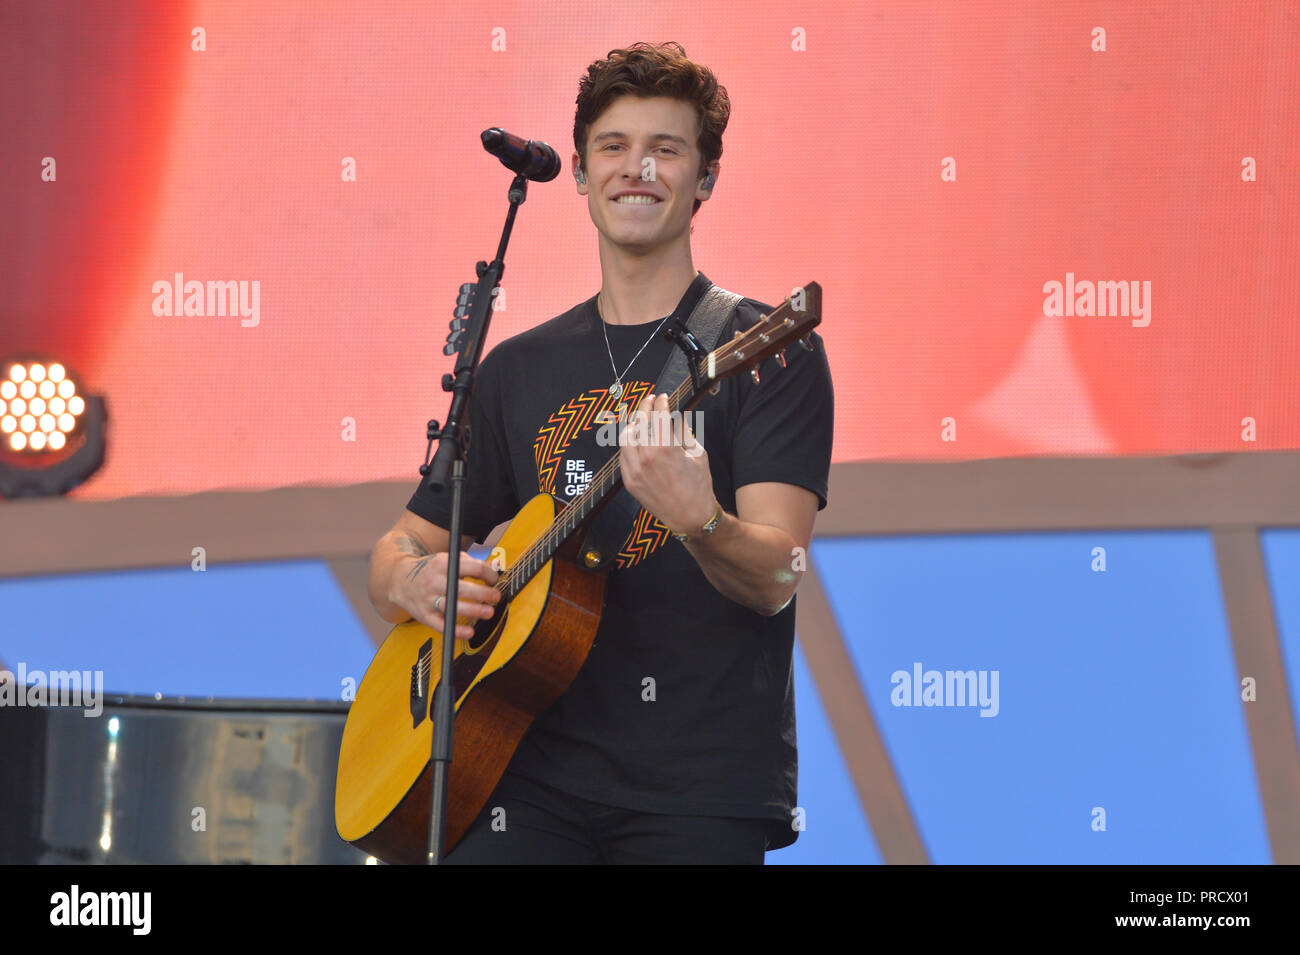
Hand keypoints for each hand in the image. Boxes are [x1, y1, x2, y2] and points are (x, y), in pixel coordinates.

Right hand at [389, 550, 500, 638]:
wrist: (399, 579)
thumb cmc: (431, 569)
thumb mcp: (447, 559)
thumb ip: (470, 563)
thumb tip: (494, 569)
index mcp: (443, 564)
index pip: (473, 568)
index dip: (488, 575)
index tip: (494, 580)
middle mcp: (435, 581)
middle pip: (463, 588)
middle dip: (484, 594)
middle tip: (496, 597)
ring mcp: (428, 599)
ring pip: (452, 606)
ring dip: (473, 611)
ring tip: (488, 612)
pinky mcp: (424, 615)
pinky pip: (440, 625)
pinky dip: (456, 631)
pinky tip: (470, 632)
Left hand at [618, 393, 715, 536]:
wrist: (690, 517)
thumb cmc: (698, 486)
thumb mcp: (697, 453)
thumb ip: (684, 432)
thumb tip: (676, 415)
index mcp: (665, 449)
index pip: (658, 416)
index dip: (660, 403)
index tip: (663, 397)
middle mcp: (646, 458)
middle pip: (638, 423)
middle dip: (644, 408)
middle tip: (650, 400)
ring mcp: (635, 471)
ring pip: (625, 439)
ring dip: (633, 426)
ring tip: (641, 421)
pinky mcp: (629, 482)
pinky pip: (623, 457)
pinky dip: (629, 446)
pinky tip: (637, 442)